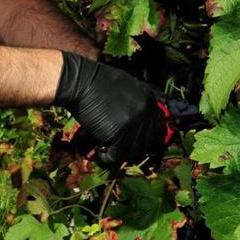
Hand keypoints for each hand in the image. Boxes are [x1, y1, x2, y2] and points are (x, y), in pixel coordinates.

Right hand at [53, 52, 168, 166]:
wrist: (80, 82)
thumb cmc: (97, 81)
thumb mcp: (126, 85)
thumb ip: (136, 101)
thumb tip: (138, 117)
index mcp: (149, 99)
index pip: (159, 124)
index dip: (149, 135)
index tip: (138, 140)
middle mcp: (146, 113)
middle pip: (150, 140)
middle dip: (138, 147)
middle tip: (124, 148)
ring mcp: (134, 125)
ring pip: (135, 151)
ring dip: (123, 153)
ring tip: (110, 150)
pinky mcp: (119, 135)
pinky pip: (118, 156)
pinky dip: (108, 158)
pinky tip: (100, 153)